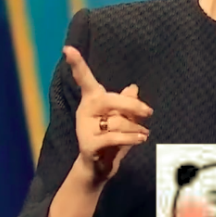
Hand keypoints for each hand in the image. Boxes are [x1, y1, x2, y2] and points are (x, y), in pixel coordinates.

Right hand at [63, 46, 151, 186]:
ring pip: (117, 121)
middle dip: (132, 105)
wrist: (98, 167)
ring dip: (135, 128)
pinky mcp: (88, 143)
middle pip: (110, 99)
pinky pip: (114, 136)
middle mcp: (85, 110)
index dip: (77, 64)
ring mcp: (84, 127)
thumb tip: (133, 87)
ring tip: (142, 134)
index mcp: (91, 100)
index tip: (68, 49)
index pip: (84, 78)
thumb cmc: (111, 139)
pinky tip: (141, 138)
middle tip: (148, 112)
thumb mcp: (121, 119)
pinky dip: (131, 137)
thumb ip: (126, 104)